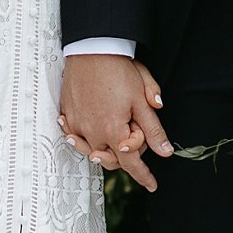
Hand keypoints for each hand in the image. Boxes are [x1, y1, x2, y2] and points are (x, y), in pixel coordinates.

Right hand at [62, 52, 172, 187]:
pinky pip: (75, 137)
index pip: (131, 163)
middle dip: (126, 156)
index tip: (151, 184)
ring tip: (115, 138)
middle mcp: (91, 133)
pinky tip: (89, 131)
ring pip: (92, 151)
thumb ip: (153, 130)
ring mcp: (76, 125)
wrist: (92, 48)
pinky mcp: (66, 115)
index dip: (143, 175)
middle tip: (136, 135)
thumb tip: (165, 151)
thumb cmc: (118, 69)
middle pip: (111, 160)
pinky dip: (84, 139)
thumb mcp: (142, 100)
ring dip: (105, 150)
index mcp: (113, 132)